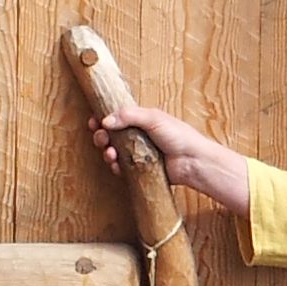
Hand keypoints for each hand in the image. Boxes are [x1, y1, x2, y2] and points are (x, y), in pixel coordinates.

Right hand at [102, 106, 251, 215]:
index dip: (102, 119)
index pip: (115, 117)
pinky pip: (120, 168)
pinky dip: (115, 167)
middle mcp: (136, 136)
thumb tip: (105, 120)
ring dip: (107, 152)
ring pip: (112, 152)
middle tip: (102, 138)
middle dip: (101, 136)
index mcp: (140, 120)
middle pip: (110, 134)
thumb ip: (128, 116)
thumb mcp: (153, 118)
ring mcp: (137, 153)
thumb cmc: (178, 136)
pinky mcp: (138, 169)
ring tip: (111, 153)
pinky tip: (117, 165)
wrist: (192, 160)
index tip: (94, 122)